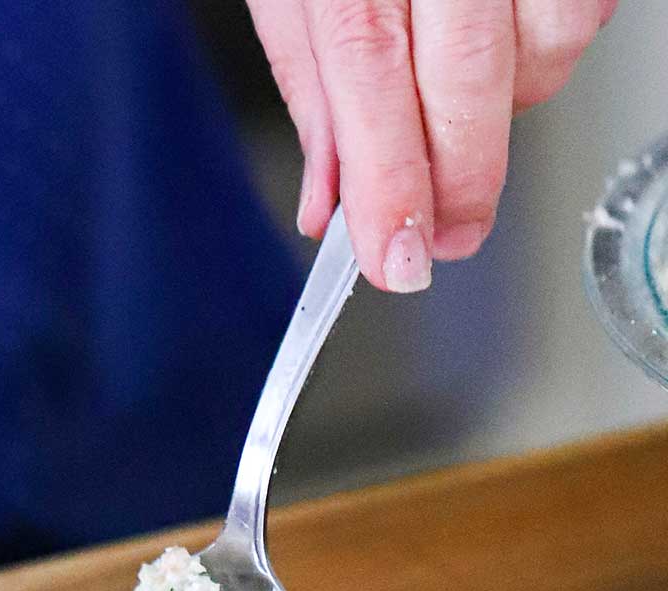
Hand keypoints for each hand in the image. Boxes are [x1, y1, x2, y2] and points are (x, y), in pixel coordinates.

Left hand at [247, 0, 617, 290]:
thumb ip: (315, 88)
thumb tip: (330, 205)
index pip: (370, 73)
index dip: (390, 180)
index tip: (398, 258)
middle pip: (466, 73)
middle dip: (457, 178)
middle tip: (443, 237)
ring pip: (544, 48)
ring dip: (507, 105)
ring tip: (461, 93)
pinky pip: (583, 11)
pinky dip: (546, 48)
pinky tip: (503, 36)